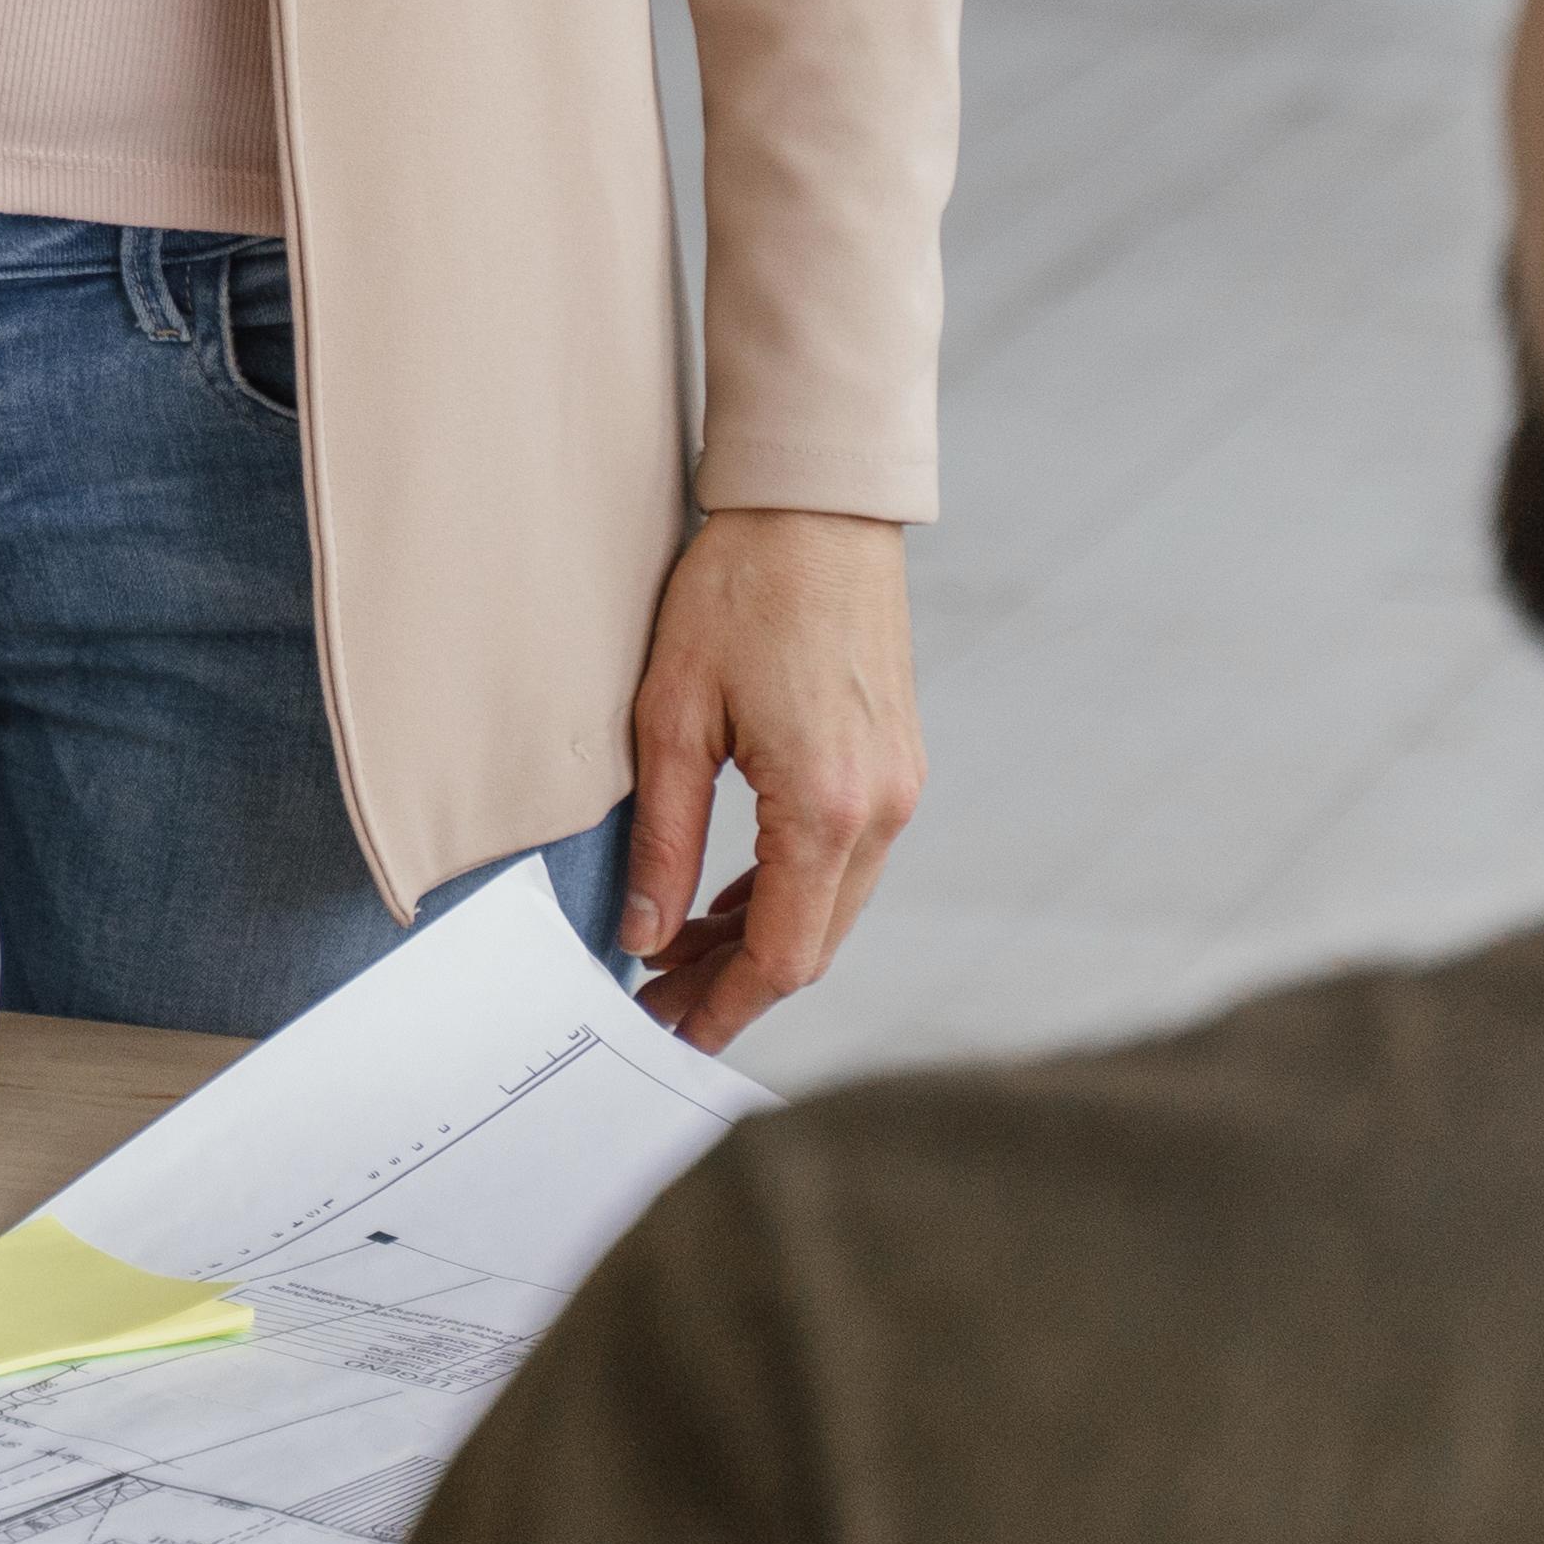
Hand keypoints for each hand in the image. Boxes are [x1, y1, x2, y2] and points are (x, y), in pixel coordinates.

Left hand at [616, 508, 917, 1054]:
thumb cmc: (737, 593)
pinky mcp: (894, 764)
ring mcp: (898, 787)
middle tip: (659, 1005)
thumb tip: (645, 934)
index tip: (674, 1033)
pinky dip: (788, 890)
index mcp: (828, 806)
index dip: (727, 1003)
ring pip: (832, 905)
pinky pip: (843, 860)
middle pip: (814, 942)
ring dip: (760, 937)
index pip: (784, 953)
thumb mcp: (671, 717)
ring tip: (676, 956)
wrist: (816, 510)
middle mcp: (880, 808)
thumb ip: (665, 839)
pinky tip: (728, 900)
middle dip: (736, 982)